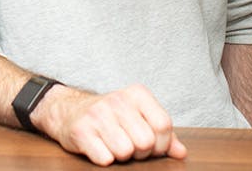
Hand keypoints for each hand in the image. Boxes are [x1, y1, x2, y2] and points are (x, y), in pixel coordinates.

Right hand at [34, 83, 187, 166]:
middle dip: (141, 153)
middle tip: (130, 146)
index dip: (161, 144)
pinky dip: (105, 159)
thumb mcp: (138, 117)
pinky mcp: (81, 131)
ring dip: (121, 156)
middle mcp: (118, 100)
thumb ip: (162, 133)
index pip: (163, 125)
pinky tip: (100, 148)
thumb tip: (181, 152)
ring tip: (114, 146)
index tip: (152, 146)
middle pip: (146, 142)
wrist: (70, 111)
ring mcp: (98, 114)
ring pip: (126, 152)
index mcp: (137, 93)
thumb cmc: (111, 117)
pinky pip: (105, 158)